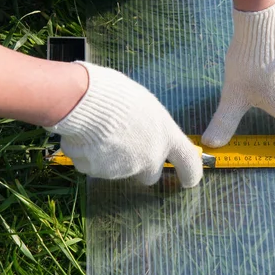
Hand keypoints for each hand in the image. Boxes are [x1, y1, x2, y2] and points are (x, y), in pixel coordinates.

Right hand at [45, 62, 201, 187]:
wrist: (83, 102)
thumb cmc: (116, 94)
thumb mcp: (144, 105)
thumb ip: (150, 126)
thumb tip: (142, 131)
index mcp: (166, 137)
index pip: (189, 163)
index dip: (190, 174)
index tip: (188, 181)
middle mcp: (149, 158)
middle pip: (150, 176)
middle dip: (140, 167)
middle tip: (127, 147)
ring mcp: (124, 169)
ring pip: (119, 170)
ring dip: (112, 158)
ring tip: (99, 131)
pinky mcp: (99, 173)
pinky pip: (94, 166)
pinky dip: (90, 156)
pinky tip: (85, 137)